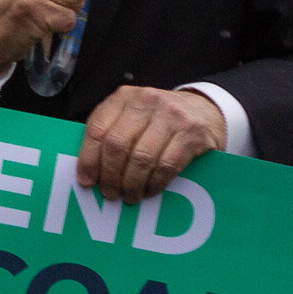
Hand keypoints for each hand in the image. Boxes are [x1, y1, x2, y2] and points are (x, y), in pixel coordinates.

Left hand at [76, 87, 224, 204]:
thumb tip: (90, 170)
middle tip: (110, 193)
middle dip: (110, 175)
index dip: (88, 159)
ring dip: (132, 183)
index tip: (86, 181)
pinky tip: (150, 190)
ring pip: (141, 158)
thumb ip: (113, 132)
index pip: (97, 128)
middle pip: (117, 144)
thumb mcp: (134, 115)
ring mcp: (171, 116)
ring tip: (130, 196)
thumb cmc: (160, 119)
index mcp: (124, 97)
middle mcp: (146, 101)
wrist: (206, 110)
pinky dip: (155, 183)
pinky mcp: (191, 133)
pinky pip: (166, 165)